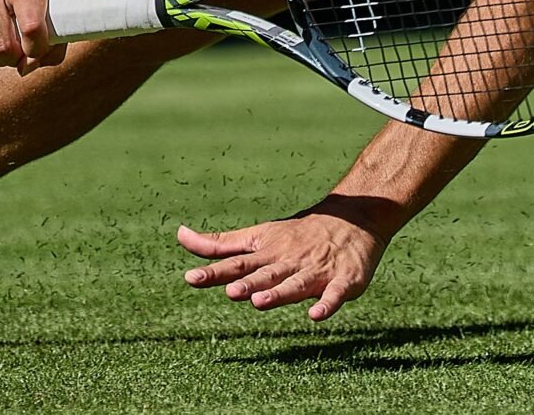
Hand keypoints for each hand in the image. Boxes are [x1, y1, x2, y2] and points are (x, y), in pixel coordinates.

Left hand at [178, 197, 393, 320]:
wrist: (354, 218)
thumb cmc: (298, 233)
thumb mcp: (258, 235)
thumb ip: (220, 243)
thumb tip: (179, 235)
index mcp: (268, 253)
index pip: (236, 262)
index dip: (214, 272)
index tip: (190, 279)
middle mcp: (290, 262)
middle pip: (266, 274)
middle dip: (248, 283)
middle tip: (231, 292)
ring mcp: (317, 271)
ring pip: (296, 283)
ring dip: (279, 292)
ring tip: (261, 301)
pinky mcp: (344, 280)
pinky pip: (335, 294)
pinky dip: (327, 303)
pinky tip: (315, 314)